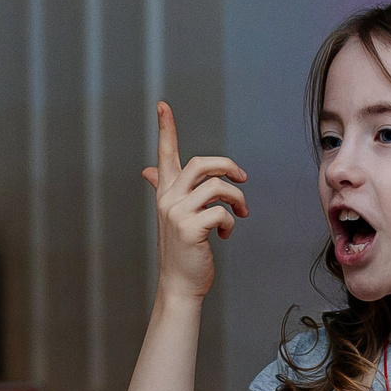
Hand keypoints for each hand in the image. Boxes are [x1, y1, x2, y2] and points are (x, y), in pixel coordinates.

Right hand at [141, 101, 246, 303]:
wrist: (180, 284)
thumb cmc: (182, 250)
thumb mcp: (172, 216)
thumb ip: (163, 189)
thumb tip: (148, 171)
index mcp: (165, 193)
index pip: (165, 155)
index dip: (165, 129)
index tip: (162, 106)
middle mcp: (168, 199)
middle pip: (201, 163)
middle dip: (228, 166)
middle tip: (242, 177)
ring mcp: (177, 214)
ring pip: (217, 187)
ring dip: (237, 199)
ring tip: (241, 212)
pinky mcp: (190, 229)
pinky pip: (222, 212)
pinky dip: (231, 222)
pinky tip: (225, 235)